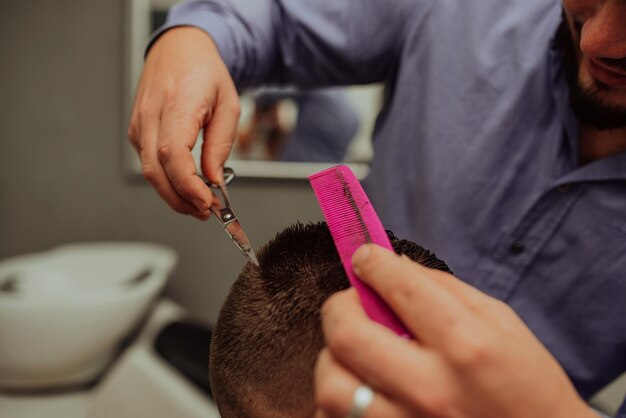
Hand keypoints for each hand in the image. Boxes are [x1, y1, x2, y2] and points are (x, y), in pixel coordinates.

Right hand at [128, 27, 239, 218]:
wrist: (179, 49)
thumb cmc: (205, 72)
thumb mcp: (228, 105)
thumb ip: (220, 144)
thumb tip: (213, 179)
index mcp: (177, 103)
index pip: (172, 154)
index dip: (187, 184)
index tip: (207, 201)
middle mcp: (151, 113)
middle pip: (155, 170)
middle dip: (181, 199)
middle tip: (206, 211)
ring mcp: (139, 123)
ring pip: (149, 172)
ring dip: (173, 195)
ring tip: (200, 204)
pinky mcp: (136, 130)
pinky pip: (148, 163)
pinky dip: (166, 180)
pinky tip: (185, 186)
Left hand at [315, 244, 595, 417]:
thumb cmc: (526, 383)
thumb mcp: (500, 321)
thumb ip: (443, 288)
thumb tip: (394, 263)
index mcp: (467, 346)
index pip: (401, 289)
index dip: (374, 264)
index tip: (365, 257)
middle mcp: (432, 388)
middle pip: (349, 336)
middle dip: (339, 308)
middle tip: (350, 303)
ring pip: (333, 387)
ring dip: (332, 359)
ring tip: (353, 351)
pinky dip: (340, 398)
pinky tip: (360, 386)